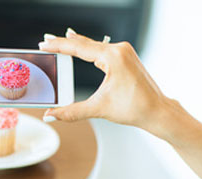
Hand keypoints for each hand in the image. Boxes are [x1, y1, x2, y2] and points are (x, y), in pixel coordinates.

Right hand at [40, 29, 172, 134]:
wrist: (157, 111)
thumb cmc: (135, 108)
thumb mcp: (99, 109)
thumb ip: (72, 112)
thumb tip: (51, 116)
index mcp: (113, 57)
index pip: (79, 48)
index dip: (59, 46)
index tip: (44, 43)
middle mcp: (119, 50)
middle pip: (85, 43)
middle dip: (65, 42)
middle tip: (46, 39)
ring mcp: (124, 52)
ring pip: (94, 45)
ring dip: (77, 44)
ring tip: (59, 41)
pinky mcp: (126, 56)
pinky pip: (102, 49)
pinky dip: (89, 48)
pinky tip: (81, 45)